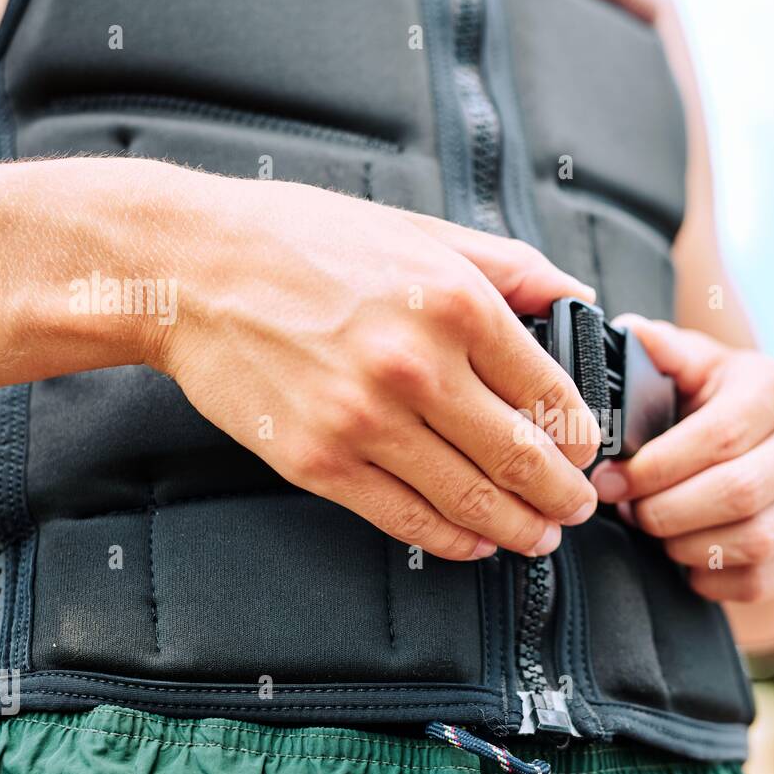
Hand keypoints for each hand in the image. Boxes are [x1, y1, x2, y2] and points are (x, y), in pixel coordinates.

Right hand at [140, 168, 600, 560]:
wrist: (189, 270)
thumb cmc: (303, 242)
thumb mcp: (418, 231)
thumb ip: (507, 267)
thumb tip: (576, 296)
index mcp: (454, 303)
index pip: (551, 393)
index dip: (580, 437)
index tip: (585, 453)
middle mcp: (417, 367)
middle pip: (522, 458)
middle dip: (564, 496)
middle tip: (578, 508)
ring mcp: (366, 422)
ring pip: (472, 500)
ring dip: (521, 528)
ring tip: (540, 536)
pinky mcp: (320, 464)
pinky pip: (407, 520)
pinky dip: (454, 541)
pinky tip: (476, 542)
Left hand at [590, 317, 773, 602]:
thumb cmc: (718, 411)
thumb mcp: (696, 370)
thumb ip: (663, 351)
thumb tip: (632, 333)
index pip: (718, 437)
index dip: (655, 466)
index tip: (609, 480)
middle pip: (736, 492)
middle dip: (664, 509)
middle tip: (627, 510)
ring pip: (751, 541)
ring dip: (684, 544)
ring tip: (654, 530)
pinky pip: (759, 580)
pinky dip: (710, 578)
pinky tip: (685, 558)